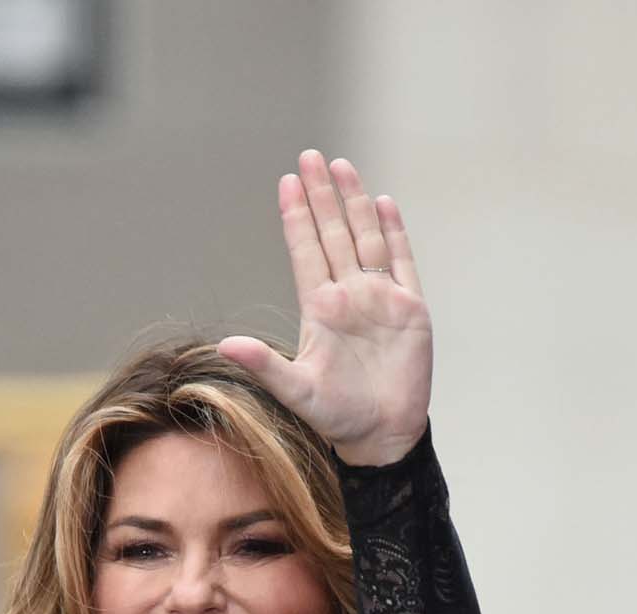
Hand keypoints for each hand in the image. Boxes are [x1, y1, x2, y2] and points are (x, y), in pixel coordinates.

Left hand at [218, 150, 430, 467]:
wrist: (383, 434)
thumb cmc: (337, 416)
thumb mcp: (296, 391)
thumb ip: (264, 366)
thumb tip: (226, 344)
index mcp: (320, 309)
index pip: (305, 251)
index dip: (296, 217)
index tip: (287, 182)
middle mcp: (348, 295)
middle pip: (333, 234)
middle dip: (321, 195)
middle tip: (309, 155)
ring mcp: (380, 298)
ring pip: (365, 238)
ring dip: (354, 203)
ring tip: (342, 166)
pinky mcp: (410, 309)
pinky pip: (402, 261)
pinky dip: (394, 232)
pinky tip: (385, 203)